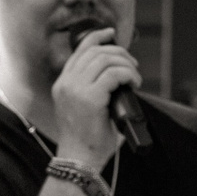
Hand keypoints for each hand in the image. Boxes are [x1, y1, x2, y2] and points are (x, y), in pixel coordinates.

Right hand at [52, 27, 140, 168]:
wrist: (79, 161)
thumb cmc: (87, 140)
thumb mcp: (85, 109)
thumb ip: (96, 90)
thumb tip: (120, 76)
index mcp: (62, 85)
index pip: (79, 51)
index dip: (97, 37)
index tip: (111, 34)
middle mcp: (66, 84)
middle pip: (96, 51)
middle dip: (119, 54)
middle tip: (133, 67)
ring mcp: (75, 90)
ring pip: (106, 60)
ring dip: (126, 65)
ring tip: (134, 78)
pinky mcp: (89, 98)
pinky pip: (114, 74)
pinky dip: (128, 75)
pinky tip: (134, 84)